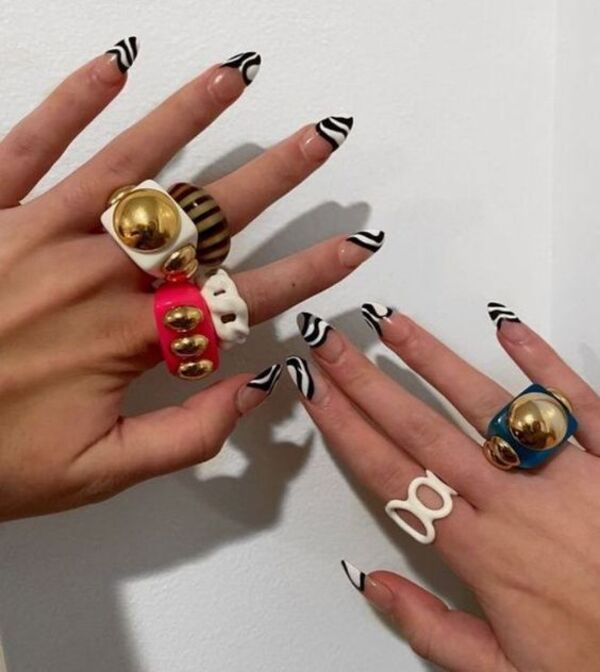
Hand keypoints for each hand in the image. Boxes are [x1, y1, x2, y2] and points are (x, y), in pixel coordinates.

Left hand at [0, 40, 381, 520]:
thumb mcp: (99, 472)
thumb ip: (187, 435)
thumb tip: (257, 388)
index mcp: (129, 337)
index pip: (246, 299)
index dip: (309, 272)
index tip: (353, 245)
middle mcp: (95, 275)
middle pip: (205, 217)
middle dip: (273, 175)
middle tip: (319, 140)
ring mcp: (39, 232)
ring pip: (133, 164)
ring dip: (190, 116)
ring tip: (237, 78)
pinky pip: (33, 143)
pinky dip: (74, 101)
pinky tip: (114, 63)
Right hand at [288, 304, 599, 671]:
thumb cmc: (593, 664)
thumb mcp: (501, 671)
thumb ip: (430, 627)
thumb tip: (369, 582)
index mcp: (482, 552)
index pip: (393, 476)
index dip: (346, 429)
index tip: (316, 392)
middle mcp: (514, 504)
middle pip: (422, 430)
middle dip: (367, 382)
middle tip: (331, 343)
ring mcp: (565, 474)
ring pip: (485, 405)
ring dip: (434, 360)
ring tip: (393, 324)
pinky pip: (575, 403)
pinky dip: (542, 362)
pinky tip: (507, 327)